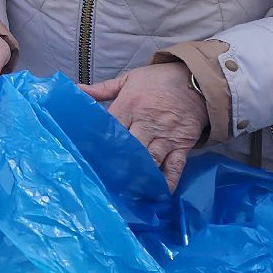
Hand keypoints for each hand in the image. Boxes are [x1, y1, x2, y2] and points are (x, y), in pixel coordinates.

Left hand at [81, 61, 208, 188]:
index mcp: (129, 105)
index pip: (111, 127)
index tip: (88, 156)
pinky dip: (167, 181)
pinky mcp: (182, 145)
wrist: (196, 80)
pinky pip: (175, 167)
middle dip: (117, 163)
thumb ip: (102, 89)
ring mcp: (165, 136)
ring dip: (137, 175)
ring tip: (124, 191)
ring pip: (150, 159)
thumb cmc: (158, 80)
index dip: (100, 142)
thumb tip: (76, 90)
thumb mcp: (128, 79)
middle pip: (129, 147)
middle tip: (104, 179)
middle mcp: (146, 122)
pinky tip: (157, 193)